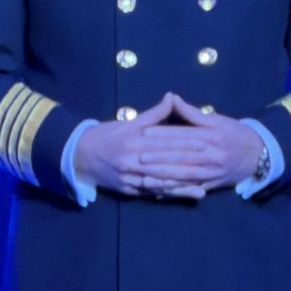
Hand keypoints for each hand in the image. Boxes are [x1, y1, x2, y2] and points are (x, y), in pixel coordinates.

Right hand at [73, 93, 208, 198]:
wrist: (80, 155)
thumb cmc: (107, 135)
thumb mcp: (128, 122)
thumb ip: (153, 114)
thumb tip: (171, 97)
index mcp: (133, 141)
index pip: (165, 142)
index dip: (185, 142)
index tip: (205, 141)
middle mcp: (132, 161)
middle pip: (166, 163)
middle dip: (189, 163)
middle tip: (211, 161)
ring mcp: (130, 178)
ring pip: (161, 181)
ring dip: (183, 184)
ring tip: (204, 184)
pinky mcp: (129, 191)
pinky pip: (153, 192)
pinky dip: (171, 193)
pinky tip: (186, 194)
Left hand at [138, 94, 264, 191]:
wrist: (258, 155)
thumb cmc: (233, 133)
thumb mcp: (216, 119)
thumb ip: (192, 112)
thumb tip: (172, 98)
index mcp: (211, 137)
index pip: (184, 135)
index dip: (164, 134)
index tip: (144, 133)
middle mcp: (211, 156)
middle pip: (182, 157)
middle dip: (160, 158)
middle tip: (139, 157)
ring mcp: (211, 173)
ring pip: (185, 176)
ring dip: (164, 179)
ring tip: (144, 179)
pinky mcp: (211, 186)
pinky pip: (190, 190)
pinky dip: (175, 192)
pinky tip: (160, 193)